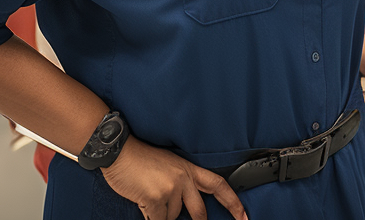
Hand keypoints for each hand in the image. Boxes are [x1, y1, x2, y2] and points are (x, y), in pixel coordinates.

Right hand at [102, 137, 247, 219]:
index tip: (243, 217)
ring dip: (162, 214)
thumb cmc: (141, 159)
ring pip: (173, 218)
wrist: (120, 151)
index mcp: (189, 168)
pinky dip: (150, 216)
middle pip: (200, 212)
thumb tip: (187, 206)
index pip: (218, 185)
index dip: (233, 203)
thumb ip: (182, 182)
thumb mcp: (170, 165)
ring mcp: (170, 189)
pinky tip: (143, 202)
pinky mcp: (155, 200)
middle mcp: (183, 179)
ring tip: (149, 194)